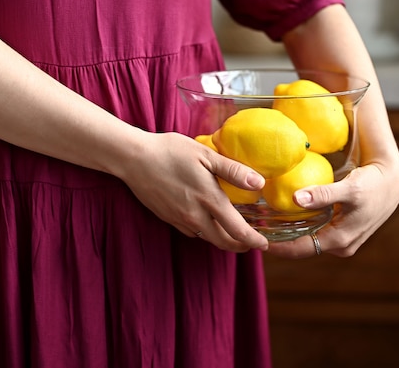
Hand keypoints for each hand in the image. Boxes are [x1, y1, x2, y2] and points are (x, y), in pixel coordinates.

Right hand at [121, 132, 268, 251]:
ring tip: (233, 234)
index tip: (264, 243)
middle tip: (252, 243)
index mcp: (209, 199)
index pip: (238, 230)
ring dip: (223, 240)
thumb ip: (233, 171)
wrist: (134, 159)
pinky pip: (191, 232)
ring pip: (207, 238)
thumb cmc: (170, 151)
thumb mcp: (205, 155)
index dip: (254, 240)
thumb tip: (259, 183)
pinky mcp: (168, 218)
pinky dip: (204, 232)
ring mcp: (180, 219)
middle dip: (241, 246)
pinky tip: (206, 222)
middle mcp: (195, 215)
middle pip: (223, 242)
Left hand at [267, 160, 398, 258]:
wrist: (393, 183)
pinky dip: (299, 227)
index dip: (278, 247)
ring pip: (308, 240)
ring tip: (264, 224)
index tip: (257, 239)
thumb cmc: (373, 185)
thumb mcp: (350, 188)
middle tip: (255, 229)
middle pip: (302, 248)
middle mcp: (340, 246)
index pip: (301, 250)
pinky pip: (315, 233)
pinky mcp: (341, 232)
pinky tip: (282, 217)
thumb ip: (323, 194)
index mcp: (340, 241)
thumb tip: (296, 199)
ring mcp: (341, 241)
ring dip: (288, 235)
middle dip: (279, 241)